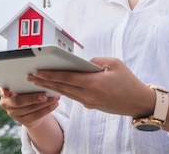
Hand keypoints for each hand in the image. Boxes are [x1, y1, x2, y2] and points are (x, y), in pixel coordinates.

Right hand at [0, 87, 59, 128]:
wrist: (31, 108)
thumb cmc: (27, 90)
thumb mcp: (22, 85)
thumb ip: (24, 82)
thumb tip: (37, 75)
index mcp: (4, 91)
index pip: (1, 91)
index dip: (4, 91)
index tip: (9, 92)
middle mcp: (6, 104)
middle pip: (19, 102)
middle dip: (32, 98)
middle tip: (44, 95)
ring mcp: (13, 114)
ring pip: (30, 109)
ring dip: (44, 103)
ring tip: (54, 98)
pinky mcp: (23, 121)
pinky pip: (37, 116)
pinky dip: (47, 109)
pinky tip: (54, 104)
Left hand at [27, 57, 153, 117]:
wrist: (138, 102)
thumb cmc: (128, 80)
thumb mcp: (114, 63)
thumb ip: (94, 61)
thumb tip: (80, 63)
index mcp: (93, 84)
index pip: (66, 78)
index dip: (50, 75)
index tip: (37, 71)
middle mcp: (89, 95)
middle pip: (62, 87)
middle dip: (45, 82)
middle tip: (30, 76)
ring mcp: (89, 102)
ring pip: (66, 93)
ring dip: (51, 87)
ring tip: (37, 82)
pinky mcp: (91, 105)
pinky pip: (73, 97)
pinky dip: (62, 91)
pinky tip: (54, 87)